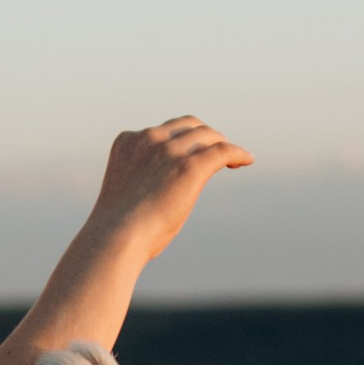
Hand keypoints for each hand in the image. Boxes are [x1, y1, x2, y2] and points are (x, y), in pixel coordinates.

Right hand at [81, 116, 252, 267]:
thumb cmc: (118, 230)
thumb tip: (160, 196)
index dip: (184, 139)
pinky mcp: (189, 166)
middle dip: (205, 136)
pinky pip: (222, 151)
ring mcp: (169, 150)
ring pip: (207, 135)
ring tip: (234, 158)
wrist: (116, 238)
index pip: (164, 131)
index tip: (195, 151)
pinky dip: (238, 152)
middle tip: (218, 153)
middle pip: (188, 125)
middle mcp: (148, 138)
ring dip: (222, 144)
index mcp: (128, 141)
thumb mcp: (127, 193)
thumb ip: (142, 180)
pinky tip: (247, 159)